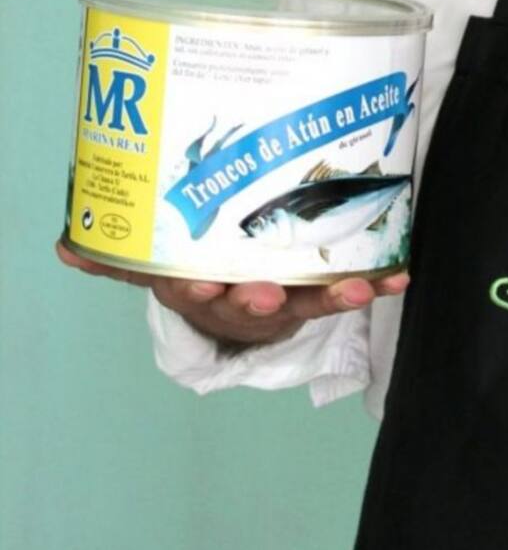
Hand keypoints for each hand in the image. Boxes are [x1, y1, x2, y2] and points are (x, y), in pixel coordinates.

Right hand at [55, 240, 408, 347]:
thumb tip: (65, 248)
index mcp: (205, 289)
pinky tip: (401, 276)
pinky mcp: (324, 292)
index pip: (197, 292)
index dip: (199, 291)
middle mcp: (247, 298)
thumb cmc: (204, 271)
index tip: (200, 285)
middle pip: (255, 301)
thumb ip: (118, 258)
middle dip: (263, 298)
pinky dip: (379, 284)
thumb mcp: (160, 266)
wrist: (240, 300)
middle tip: (271, 292)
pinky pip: (354, 288)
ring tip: (362, 288)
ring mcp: (291, 300)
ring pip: (312, 300)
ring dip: (336, 296)